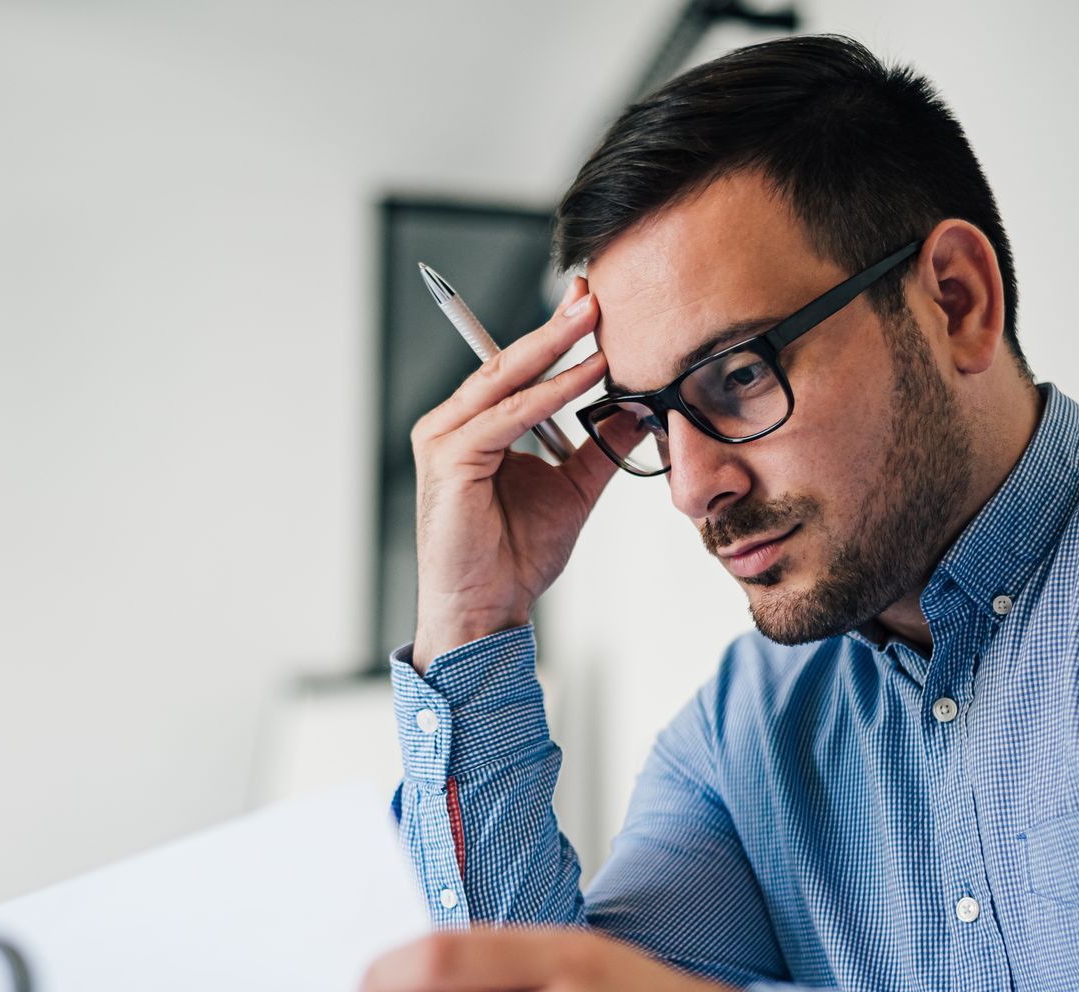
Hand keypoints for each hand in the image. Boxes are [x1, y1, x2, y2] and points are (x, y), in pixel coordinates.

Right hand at [409, 278, 618, 671]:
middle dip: (554, 327)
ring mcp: (443, 440)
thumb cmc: (512, 558)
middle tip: (594, 295)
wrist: (486, 609)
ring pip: (505, 381)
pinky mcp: (450, 459)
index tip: (592, 304)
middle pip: (508, 363)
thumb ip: (597, 450)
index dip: (554, 336)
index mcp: (472, 428)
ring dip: (552, 349)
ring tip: (594, 322)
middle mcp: (450, 426)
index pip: (516, 370)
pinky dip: (548, 395)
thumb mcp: (572, 491)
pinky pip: (508, 416)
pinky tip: (584, 377)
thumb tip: (634, 413)